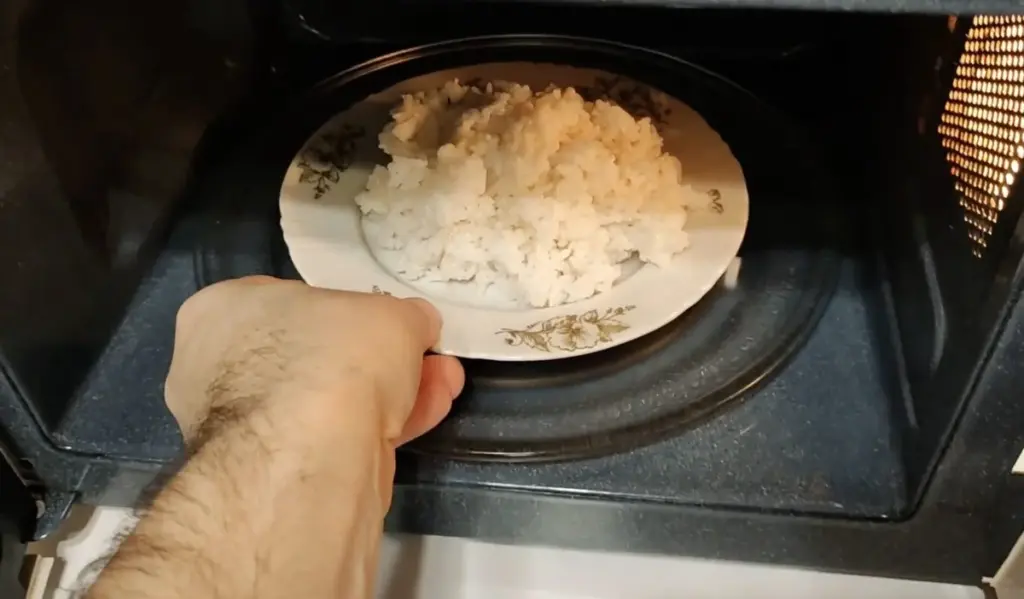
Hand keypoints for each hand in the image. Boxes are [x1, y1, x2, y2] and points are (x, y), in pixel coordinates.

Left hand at [164, 276, 463, 448]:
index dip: (345, 310)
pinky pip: (335, 438)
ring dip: (390, 391)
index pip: (288, 301)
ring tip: (444, 383)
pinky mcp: (274, 474)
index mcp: (221, 313)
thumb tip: (416, 325)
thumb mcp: (388, 314)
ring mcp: (242, 429)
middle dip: (377, 357)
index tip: (386, 321)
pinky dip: (381, 427)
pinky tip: (428, 413)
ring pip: (329, 401)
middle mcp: (218, 370)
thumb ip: (403, 317)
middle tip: (424, 356)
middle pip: (315, 356)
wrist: (309, 454)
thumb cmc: (331, 356)